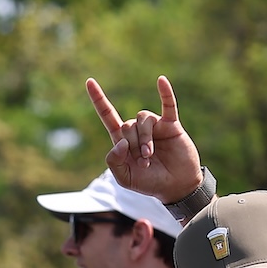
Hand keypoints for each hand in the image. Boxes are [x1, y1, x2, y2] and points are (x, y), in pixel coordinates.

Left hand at [85, 75, 203, 203]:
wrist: (177, 186)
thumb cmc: (151, 183)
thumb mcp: (124, 178)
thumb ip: (114, 161)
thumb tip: (120, 141)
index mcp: (124, 141)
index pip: (108, 116)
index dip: (98, 99)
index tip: (89, 81)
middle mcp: (138, 130)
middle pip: (127, 125)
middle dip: (133, 145)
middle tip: (143, 163)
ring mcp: (155, 126)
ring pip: (142, 120)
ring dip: (144, 139)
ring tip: (149, 156)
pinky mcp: (171, 125)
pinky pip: (168, 105)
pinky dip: (165, 93)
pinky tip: (161, 80)